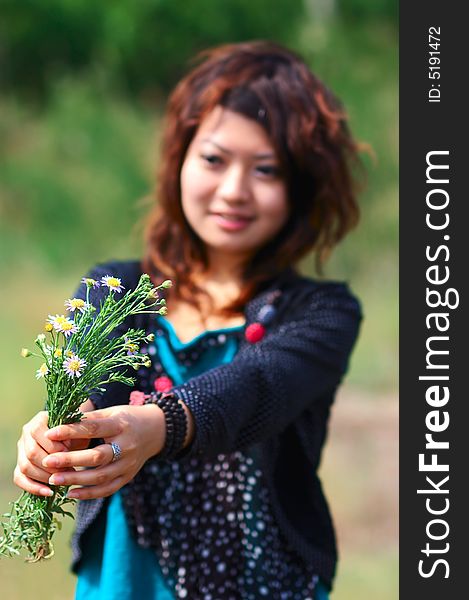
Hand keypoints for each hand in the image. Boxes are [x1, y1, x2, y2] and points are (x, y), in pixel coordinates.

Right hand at [13, 411, 80, 496]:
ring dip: (44, 476)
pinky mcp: (20, 464)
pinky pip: (20, 478)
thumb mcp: (78, 429)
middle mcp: (26, 433)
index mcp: (40, 420)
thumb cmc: (77, 432)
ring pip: (25, 467)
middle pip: (31, 452)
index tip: (68, 452)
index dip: (53, 445)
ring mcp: (21, 449)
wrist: (72, 437)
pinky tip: (50, 493)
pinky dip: (34, 488)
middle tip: (68, 470)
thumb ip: (73, 433)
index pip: (38, 432)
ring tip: (62, 480)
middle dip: (50, 464)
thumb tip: (65, 450)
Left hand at [42, 404, 164, 499]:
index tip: (50, 434)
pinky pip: (108, 489)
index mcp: (121, 425)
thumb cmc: (127, 418)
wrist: (155, 431)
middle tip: (47, 461)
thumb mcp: (111, 412)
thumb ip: (88, 420)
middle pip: (97, 456)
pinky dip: (89, 494)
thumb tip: (59, 425)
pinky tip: (71, 494)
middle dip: (70, 460)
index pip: (94, 428)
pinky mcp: (128, 477)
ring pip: (101, 476)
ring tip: (53, 479)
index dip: (71, 431)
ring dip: (76, 480)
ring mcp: (129, 464)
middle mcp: (127, 446)